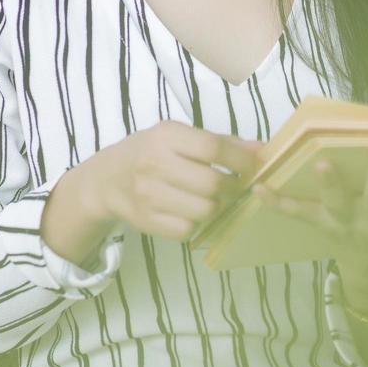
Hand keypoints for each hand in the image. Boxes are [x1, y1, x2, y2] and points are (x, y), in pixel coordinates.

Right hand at [85, 120, 264, 241]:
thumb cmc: (150, 151)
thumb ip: (220, 142)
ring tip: (212, 197)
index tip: (253, 165)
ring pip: (205, 210)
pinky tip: (192, 211)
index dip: (240, 159)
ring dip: (217, 206)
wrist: (107, 180)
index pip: (213, 148)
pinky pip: (188, 230)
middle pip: (212, 183)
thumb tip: (260, 150)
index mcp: (165, 136)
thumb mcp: (178, 136)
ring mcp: (149, 196)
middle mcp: (154, 164)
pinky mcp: (147, 222)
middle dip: (232, 186)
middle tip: (234, 184)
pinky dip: (197, 223)